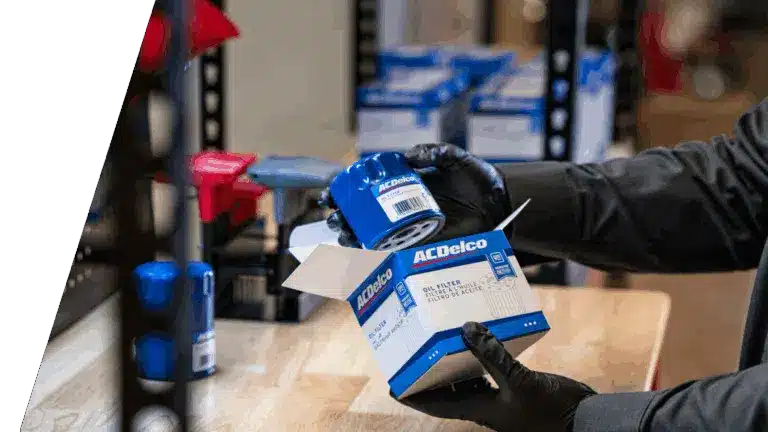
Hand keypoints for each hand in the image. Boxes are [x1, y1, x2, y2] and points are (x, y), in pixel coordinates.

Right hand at [318, 143, 511, 247]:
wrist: (500, 205)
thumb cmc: (478, 180)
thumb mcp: (457, 159)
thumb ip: (436, 152)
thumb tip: (408, 156)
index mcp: (403, 186)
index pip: (366, 189)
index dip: (345, 191)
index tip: (331, 192)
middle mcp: (401, 209)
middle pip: (361, 215)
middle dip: (341, 217)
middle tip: (335, 216)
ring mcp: (409, 229)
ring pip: (370, 236)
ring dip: (350, 236)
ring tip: (343, 232)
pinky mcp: (420, 246)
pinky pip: (392, 253)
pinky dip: (373, 255)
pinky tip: (360, 252)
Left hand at [394, 322, 595, 431]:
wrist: (585, 421)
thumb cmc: (553, 409)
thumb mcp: (520, 380)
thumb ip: (493, 355)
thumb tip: (465, 328)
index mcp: (479, 409)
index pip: (435, 404)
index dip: (413, 395)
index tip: (393, 385)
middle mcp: (485, 405)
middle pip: (447, 391)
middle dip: (429, 376)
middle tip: (414, 355)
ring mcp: (500, 399)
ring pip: (466, 381)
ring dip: (451, 366)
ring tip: (438, 343)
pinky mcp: (515, 389)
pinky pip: (488, 374)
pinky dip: (479, 360)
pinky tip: (479, 343)